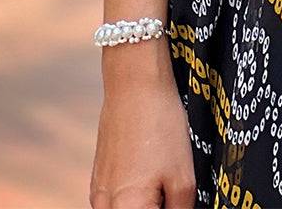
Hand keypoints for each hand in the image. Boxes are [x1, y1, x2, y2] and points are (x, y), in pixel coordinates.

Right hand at [90, 74, 195, 208]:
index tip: (181, 201)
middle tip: (175, 193)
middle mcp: (104, 207)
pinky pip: (117, 202)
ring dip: (147, 205)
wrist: (135, 84)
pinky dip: (135, 199)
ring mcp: (98, 194)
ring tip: (165, 181)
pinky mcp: (97, 180)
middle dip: (158, 207)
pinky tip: (151, 174)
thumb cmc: (159, 125)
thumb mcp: (184, 177)